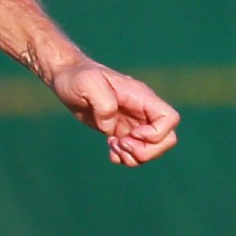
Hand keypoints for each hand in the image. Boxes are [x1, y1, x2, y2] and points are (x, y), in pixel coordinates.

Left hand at [48, 60, 179, 166]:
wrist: (66, 79)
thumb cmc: (77, 77)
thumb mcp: (87, 83)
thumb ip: (104, 104)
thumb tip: (111, 128)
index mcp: (141, 97)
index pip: (170, 119)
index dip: (155, 134)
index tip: (132, 133)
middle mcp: (142, 111)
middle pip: (168, 139)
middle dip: (147, 151)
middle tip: (121, 144)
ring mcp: (134, 123)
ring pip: (153, 149)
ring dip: (134, 157)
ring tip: (113, 146)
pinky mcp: (122, 132)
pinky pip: (135, 153)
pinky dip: (125, 158)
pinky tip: (110, 149)